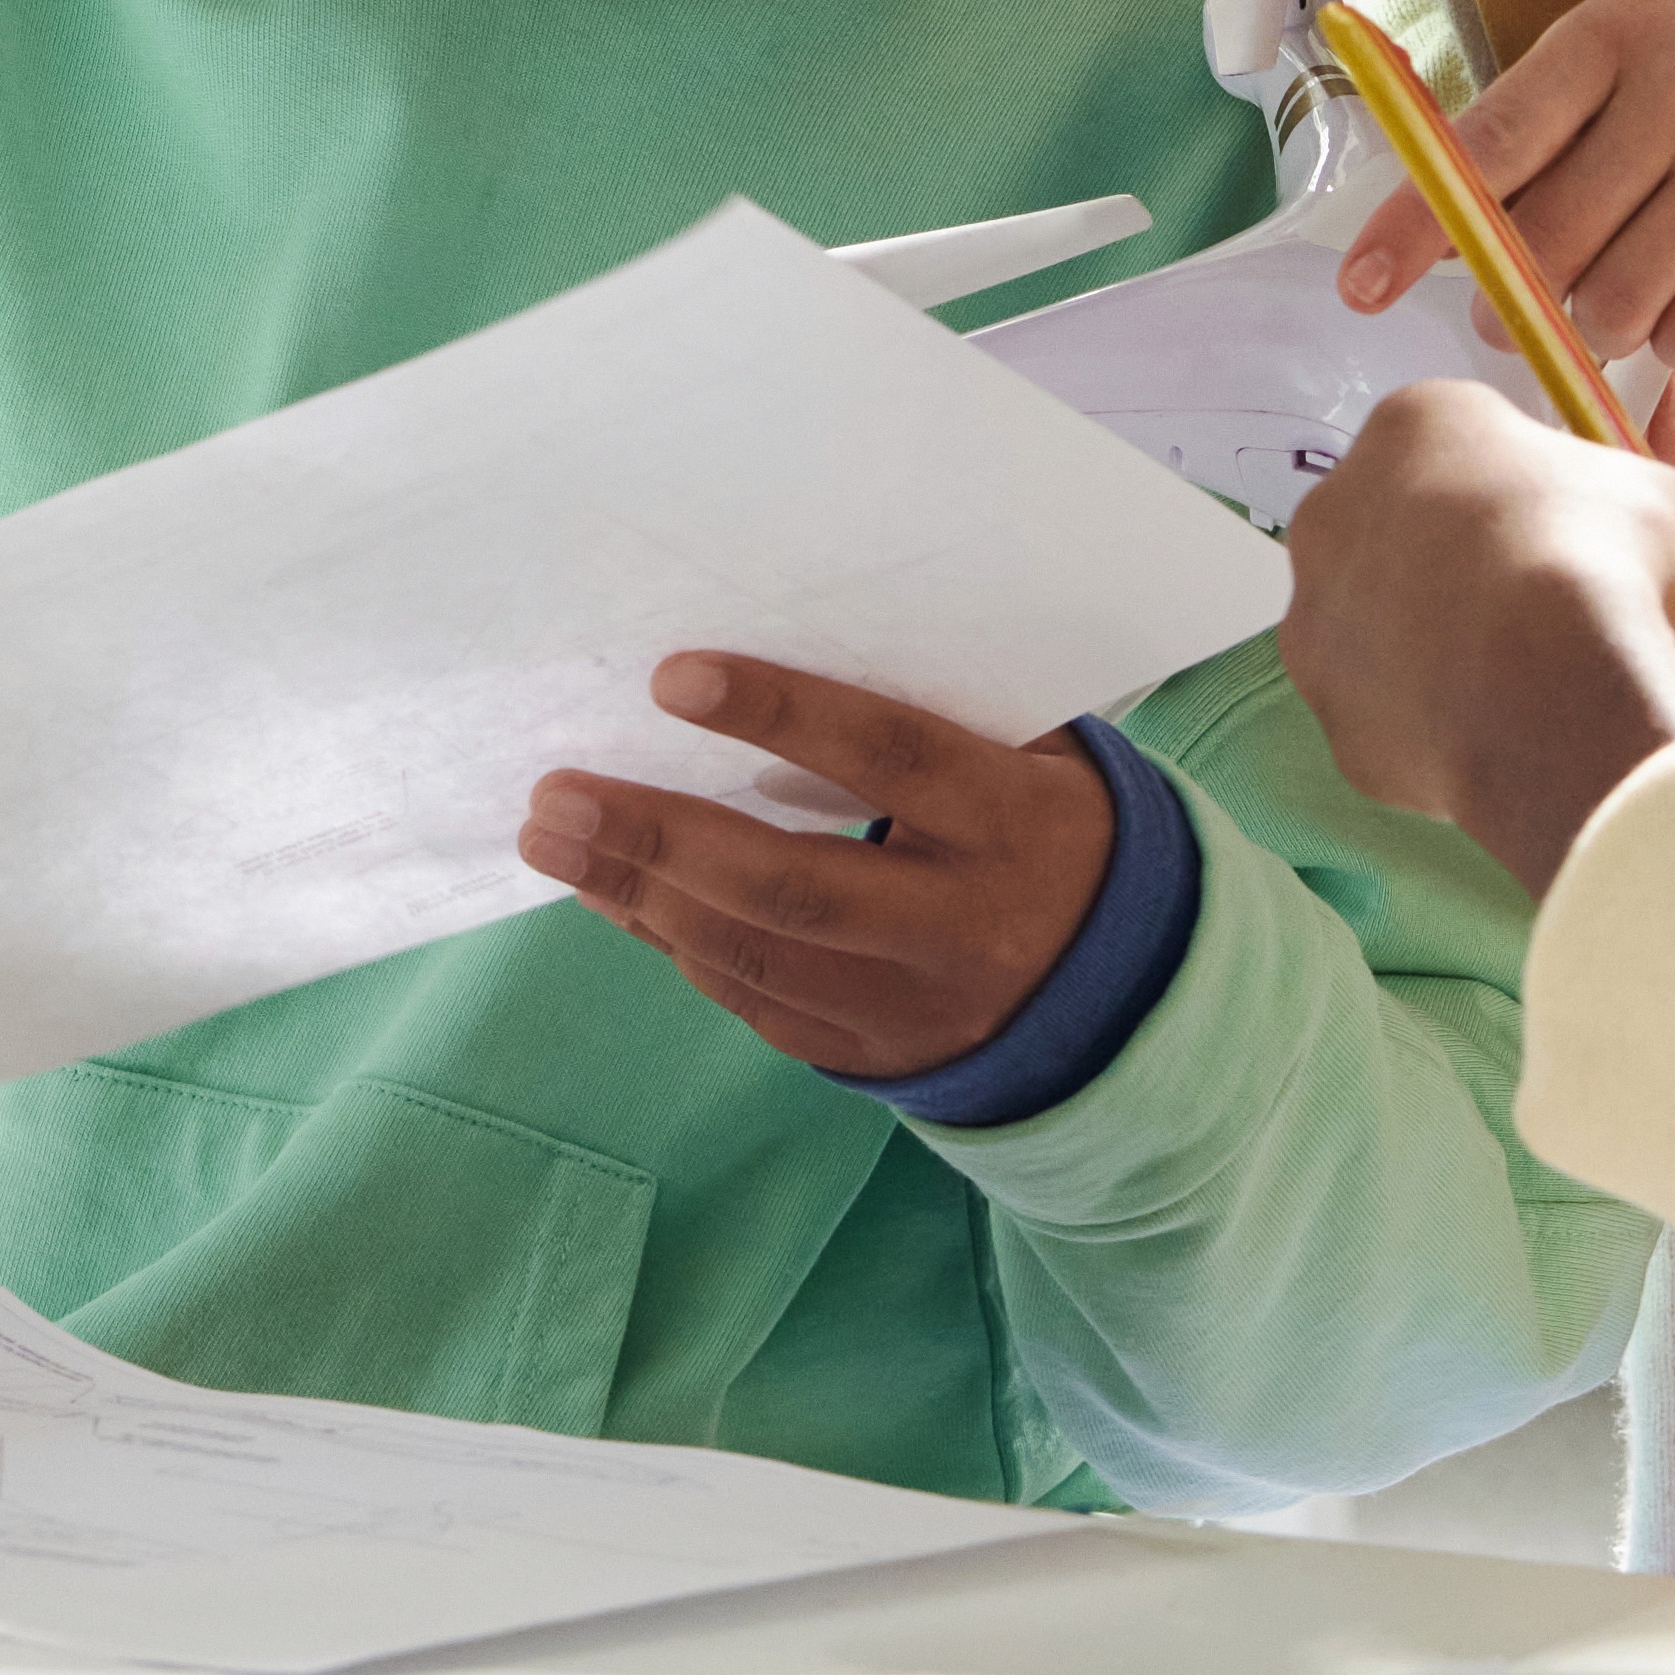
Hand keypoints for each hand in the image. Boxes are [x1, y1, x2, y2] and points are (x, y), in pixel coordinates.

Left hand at [520, 659, 1120, 1081]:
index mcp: (1010, 823)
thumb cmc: (1046, 825)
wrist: (1124, 993)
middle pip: (792, 886)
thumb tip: (785, 619)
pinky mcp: (868, 1055)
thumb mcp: (1034, 757)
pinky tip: (610, 891)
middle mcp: (957, 924)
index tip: (671, 677)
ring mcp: (909, 1004)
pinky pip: (753, 999)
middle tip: (559, 794)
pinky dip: (671, 941)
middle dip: (661, 839)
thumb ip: (936, 706)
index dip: (781, 715)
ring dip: (635, 894)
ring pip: (754, 955)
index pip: (888, 758)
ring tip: (551, 835)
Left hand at [1277, 382, 1674, 895]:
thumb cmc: (1602, 567)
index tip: (1564, 526)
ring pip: (1380, 624)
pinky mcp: (1330, 708)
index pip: (1461, 439)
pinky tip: (1493, 731)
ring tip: (1520, 679)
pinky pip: (1385, 711)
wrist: (1551, 690)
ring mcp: (1317, 615)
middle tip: (1540, 605)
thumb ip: (1656, 508)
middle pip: (1402, 528)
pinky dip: (1430, 722)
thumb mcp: (1669, 502)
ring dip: (1437, 643)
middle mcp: (1337, 509)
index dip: (1521, 486)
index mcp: (1414, 425)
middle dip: (1462, 562)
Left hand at [1339, 0, 1674, 374]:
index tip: (1362, 285)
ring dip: (1625, 325)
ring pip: (1621, 299)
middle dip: (1532, 299)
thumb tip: (1471, 238)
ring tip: (1664, 291)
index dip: (1415, 224)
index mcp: (1618, 30)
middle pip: (1548, 242)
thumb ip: (1579, 130)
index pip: (1484, 143)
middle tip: (1546, 311)